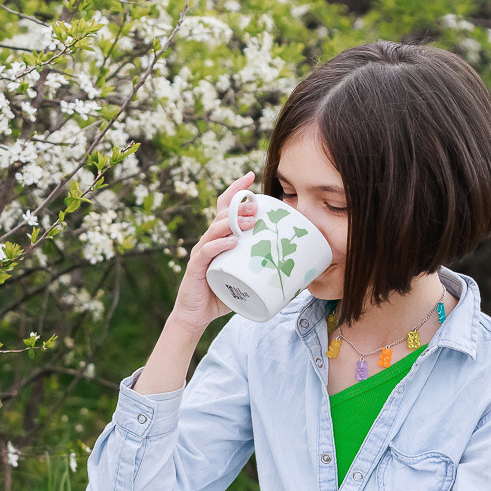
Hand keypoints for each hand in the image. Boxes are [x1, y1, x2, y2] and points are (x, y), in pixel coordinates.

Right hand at [167, 172, 258, 331]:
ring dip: (232, 222)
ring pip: (215, 229)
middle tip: (256, 204)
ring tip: (249, 221)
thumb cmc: (222, 294)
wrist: (196, 315)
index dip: (236, 190)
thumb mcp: (245, 277)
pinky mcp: (196, 267)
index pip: (226, 206)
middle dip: (239, 204)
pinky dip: (219, 245)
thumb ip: (262, 268)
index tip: (251, 175)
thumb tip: (295, 268)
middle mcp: (209, 240)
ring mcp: (201, 252)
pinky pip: (206, 252)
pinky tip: (231, 243)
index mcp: (220, 237)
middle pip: (222, 213)